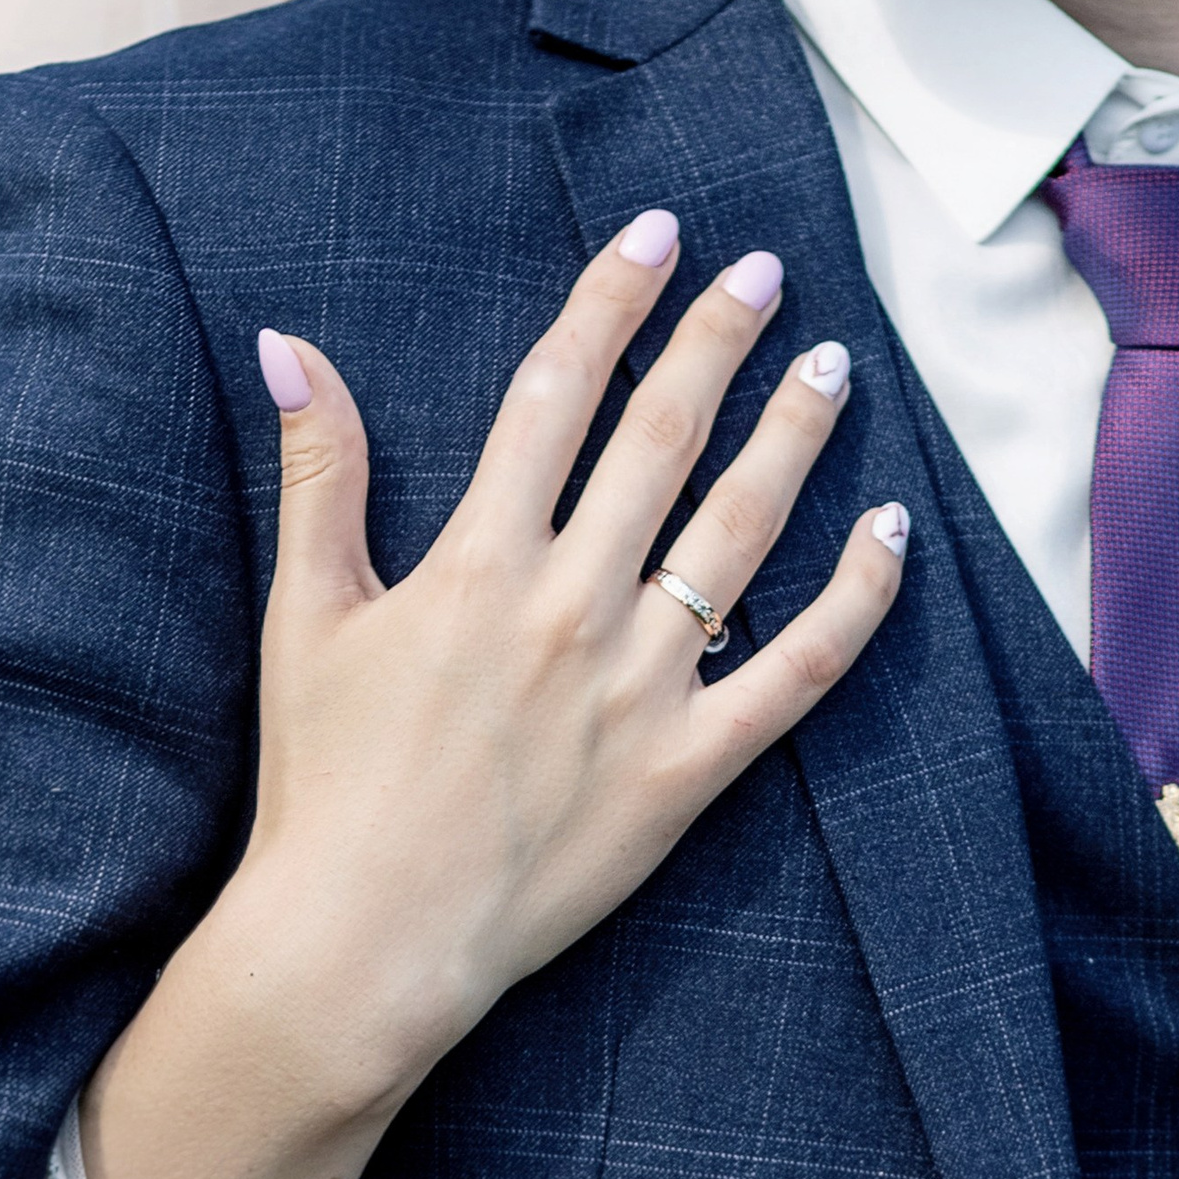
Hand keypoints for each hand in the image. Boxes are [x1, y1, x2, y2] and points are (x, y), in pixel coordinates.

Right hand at [82, 215, 903, 1178]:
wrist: (363, 943)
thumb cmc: (325, 783)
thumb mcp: (308, 616)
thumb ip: (320, 474)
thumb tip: (289, 343)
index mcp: (475, 559)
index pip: (557, 390)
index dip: (613, 300)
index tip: (659, 236)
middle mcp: (567, 604)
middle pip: (662, 436)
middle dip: (719, 339)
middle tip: (766, 270)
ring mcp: (638, 686)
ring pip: (740, 530)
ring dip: (793, 434)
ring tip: (831, 363)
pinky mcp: (689, 768)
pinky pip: (798, 669)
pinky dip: (854, 597)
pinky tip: (889, 530)